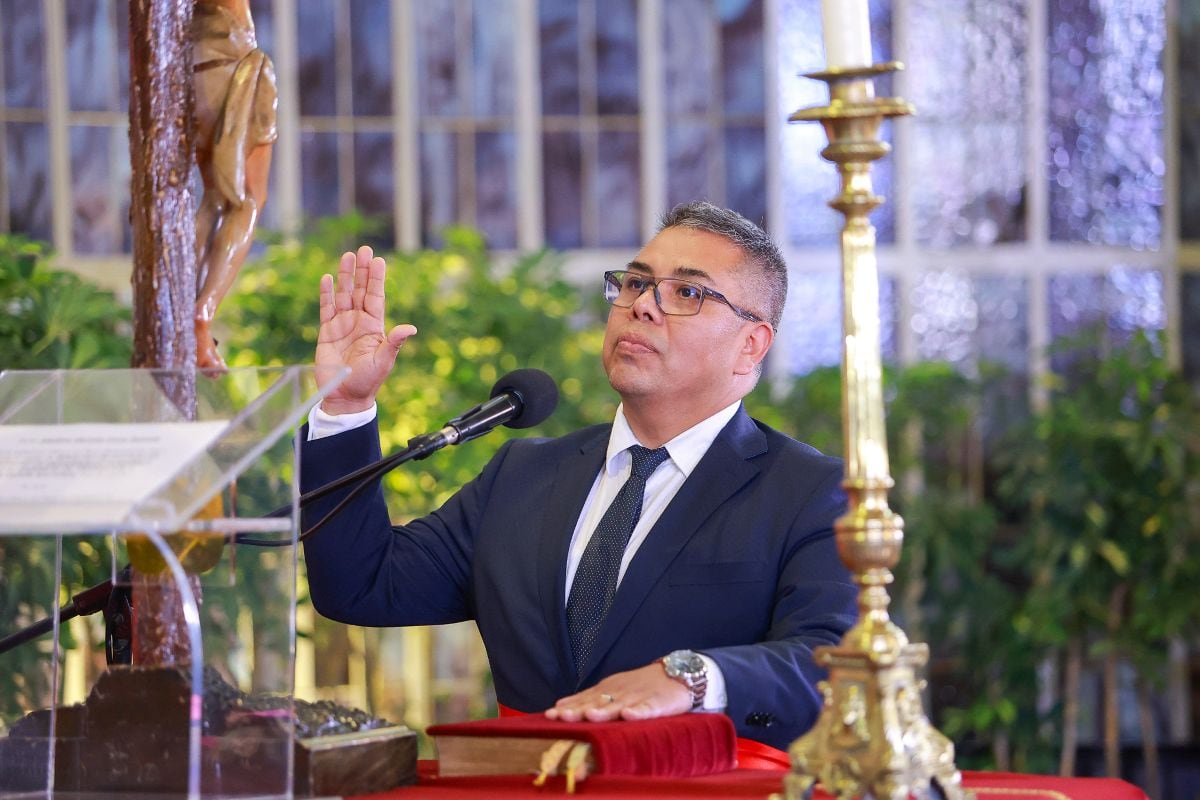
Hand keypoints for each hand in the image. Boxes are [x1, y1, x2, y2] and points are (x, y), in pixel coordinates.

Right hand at [316, 245, 416, 414]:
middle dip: (362, 270)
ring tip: (347, 256)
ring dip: (346, 276)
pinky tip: (328, 278)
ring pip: (344, 295)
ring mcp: (342, 325)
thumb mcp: (384, 361)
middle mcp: (359, 321)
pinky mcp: (327, 332)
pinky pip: (326, 308)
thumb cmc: (367, 381)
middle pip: (360, 290)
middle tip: (364, 249)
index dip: (376, 278)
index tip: (379, 260)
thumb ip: (394, 342)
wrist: (345, 396)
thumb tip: (411, 328)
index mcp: (374, 326)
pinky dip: (326, 293)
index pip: (376, 296)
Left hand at [544, 663, 691, 721]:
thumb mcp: (611, 690)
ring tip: (590, 716)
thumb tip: (559, 707)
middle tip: (562, 717)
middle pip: (596, 702)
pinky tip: (630, 715)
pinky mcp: (657, 703)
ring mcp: (637, 697)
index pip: (583, 699)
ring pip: (618, 705)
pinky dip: (638, 712)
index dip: (567, 708)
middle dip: (578, 710)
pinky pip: (646, 709)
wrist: (676, 675)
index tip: (549, 715)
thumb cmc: (640, 686)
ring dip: (604, 711)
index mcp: (606, 690)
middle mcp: (618, 693)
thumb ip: (587, 699)